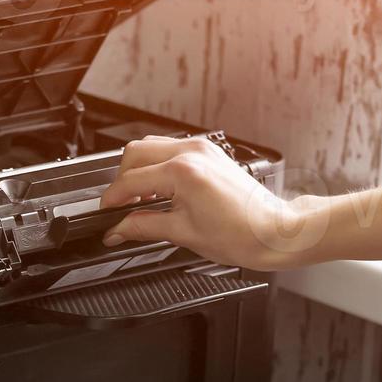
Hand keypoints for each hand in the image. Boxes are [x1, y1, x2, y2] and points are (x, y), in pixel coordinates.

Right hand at [98, 136, 317, 271]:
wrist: (275, 231)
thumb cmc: (242, 235)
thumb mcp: (183, 234)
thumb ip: (143, 227)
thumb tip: (118, 229)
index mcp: (182, 173)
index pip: (130, 181)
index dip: (112, 201)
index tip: (106, 215)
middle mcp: (191, 153)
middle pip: (134, 153)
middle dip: (121, 180)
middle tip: (119, 207)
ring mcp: (202, 149)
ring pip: (151, 146)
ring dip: (138, 170)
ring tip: (140, 200)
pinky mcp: (210, 152)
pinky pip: (171, 149)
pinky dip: (157, 165)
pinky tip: (160, 189)